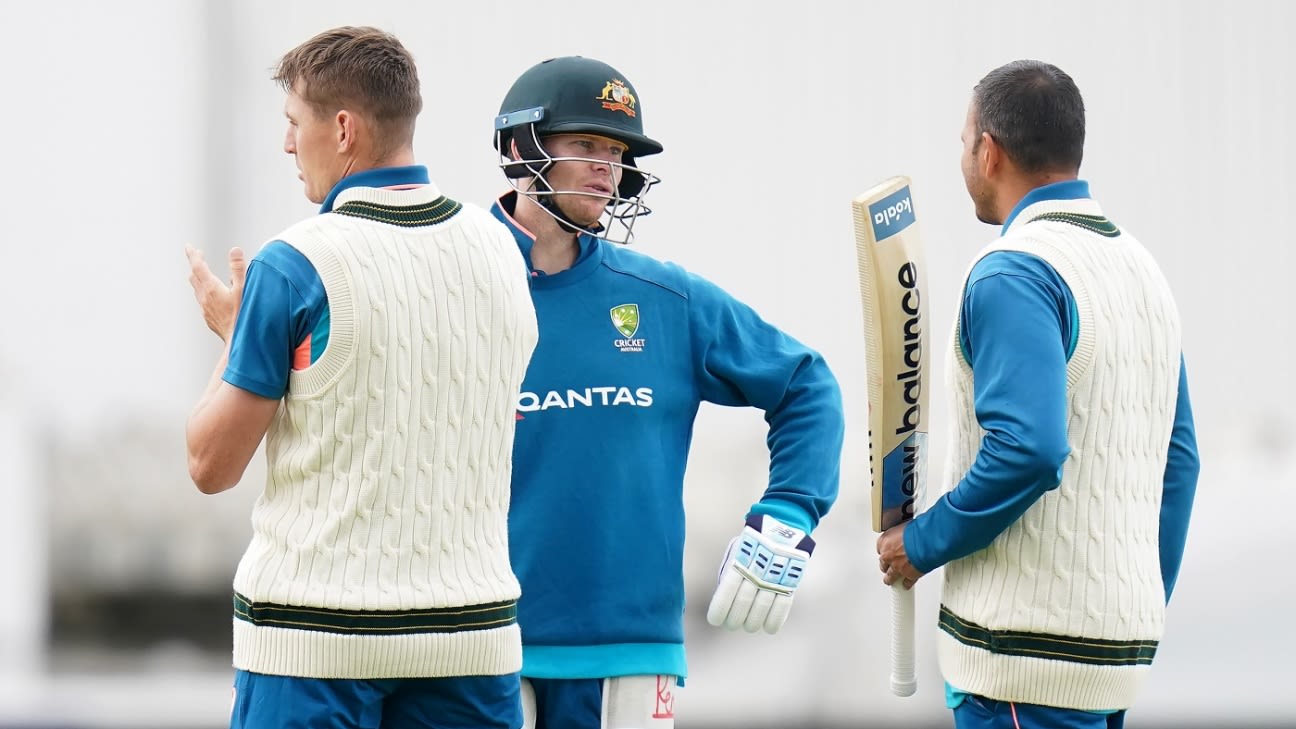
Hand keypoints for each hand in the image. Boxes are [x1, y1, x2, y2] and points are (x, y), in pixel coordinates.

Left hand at [186, 245, 246, 342]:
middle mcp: (204, 297)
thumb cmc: (243, 316)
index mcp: (211, 288)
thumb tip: (234, 250)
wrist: (238, 341)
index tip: (189, 246)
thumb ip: (238, 269)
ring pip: (196, 288)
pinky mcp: (208, 317)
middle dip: (195, 263)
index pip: (198, 266)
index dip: (193, 254)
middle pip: (194, 275)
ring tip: (202, 272)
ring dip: (197, 277)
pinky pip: (201, 300)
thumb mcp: (243, 289)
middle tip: (198, 255)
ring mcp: (204, 308)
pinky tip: (211, 294)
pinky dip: (203, 290)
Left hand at [706, 514, 814, 633]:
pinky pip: (782, 609)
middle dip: (735, 619)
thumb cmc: (753, 545)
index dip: (720, 610)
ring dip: (752, 623)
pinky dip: (774, 622)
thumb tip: (723, 599)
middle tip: (732, 624)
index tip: (715, 621)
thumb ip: (730, 574)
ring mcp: (774, 579)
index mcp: (740, 564)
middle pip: (743, 604)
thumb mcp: (736, 553)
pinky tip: (768, 628)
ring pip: (761, 609)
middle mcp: (756, 573)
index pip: (726, 592)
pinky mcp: (789, 584)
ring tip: (748, 626)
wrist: (783, 527)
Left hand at [877, 522, 923, 589]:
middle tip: (889, 565)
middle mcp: (888, 555)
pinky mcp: (908, 575)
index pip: (880, 548)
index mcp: (885, 541)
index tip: (888, 552)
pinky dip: (907, 584)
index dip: (886, 550)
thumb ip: (902, 534)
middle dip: (886, 564)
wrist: (926, 541)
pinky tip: (906, 585)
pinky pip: (906, 582)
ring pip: (890, 576)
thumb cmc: (917, 531)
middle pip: (883, 563)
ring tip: (890, 581)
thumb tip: (906, 533)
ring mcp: (897, 567)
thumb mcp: (905, 526)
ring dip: (890, 579)